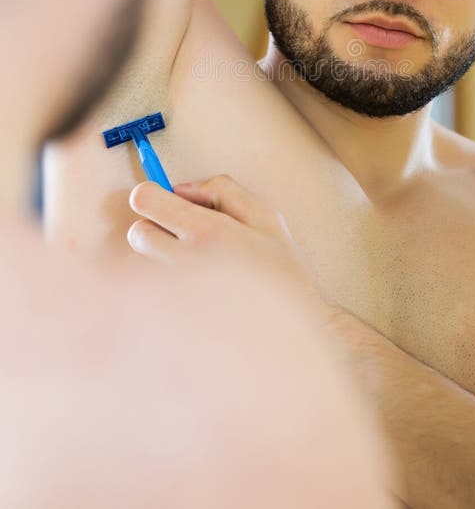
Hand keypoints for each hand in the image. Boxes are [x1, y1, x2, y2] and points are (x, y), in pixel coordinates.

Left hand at [127, 175, 322, 308]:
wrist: (289, 334)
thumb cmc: (279, 271)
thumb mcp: (265, 216)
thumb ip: (221, 189)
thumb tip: (179, 188)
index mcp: (208, 233)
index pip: (145, 200)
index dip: (151, 196)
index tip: (162, 204)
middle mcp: (186, 264)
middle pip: (136, 234)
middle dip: (153, 230)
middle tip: (181, 238)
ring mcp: (175, 297)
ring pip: (143, 266)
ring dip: (161, 262)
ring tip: (195, 271)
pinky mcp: (170, 322)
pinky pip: (152, 296)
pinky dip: (165, 292)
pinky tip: (195, 296)